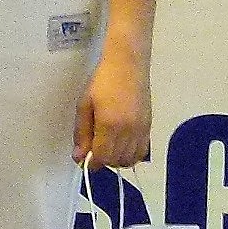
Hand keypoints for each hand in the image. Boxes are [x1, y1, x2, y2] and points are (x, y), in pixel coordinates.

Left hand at [75, 43, 152, 166]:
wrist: (127, 65)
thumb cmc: (101, 81)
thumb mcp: (84, 105)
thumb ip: (81, 133)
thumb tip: (78, 157)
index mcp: (109, 126)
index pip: (102, 158)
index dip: (92, 163)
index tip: (84, 159)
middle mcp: (128, 132)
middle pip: (116, 161)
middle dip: (103, 161)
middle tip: (94, 149)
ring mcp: (141, 130)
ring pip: (130, 159)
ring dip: (117, 159)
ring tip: (107, 146)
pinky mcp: (149, 127)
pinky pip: (142, 151)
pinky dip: (131, 155)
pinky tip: (121, 146)